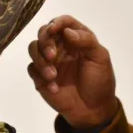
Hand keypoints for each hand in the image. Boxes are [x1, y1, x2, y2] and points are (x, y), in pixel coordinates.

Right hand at [27, 15, 118, 129]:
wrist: (93, 109)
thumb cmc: (99, 80)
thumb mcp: (100, 58)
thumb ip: (86, 41)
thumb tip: (67, 31)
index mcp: (76, 38)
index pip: (64, 22)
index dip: (57, 22)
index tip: (53, 29)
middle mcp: (60, 46)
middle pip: (43, 33)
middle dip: (45, 42)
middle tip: (52, 56)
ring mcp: (49, 61)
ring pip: (33, 48)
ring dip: (40, 60)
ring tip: (52, 75)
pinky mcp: (40, 76)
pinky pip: (32, 69)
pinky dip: (40, 76)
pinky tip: (54, 88)